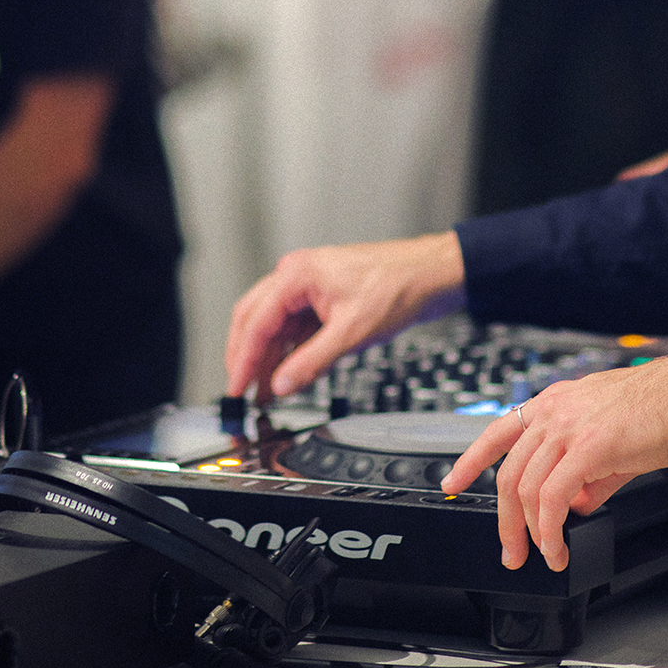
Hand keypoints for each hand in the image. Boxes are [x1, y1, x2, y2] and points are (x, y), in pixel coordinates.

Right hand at [225, 233, 464, 400]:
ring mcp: (307, 287)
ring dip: (266, 358)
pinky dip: (287, 352)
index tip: (236, 388)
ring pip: (273, 326)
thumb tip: (282, 384)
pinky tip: (284, 376)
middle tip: (240, 391)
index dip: (242, 360)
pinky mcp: (320, 299)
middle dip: (245, 358)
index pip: (256, 322)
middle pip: (254, 320)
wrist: (431, 274)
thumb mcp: (352, 332)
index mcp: (297, 275)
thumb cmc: (398, 286)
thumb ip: (312, 361)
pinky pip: (293, 328)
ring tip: (261, 393)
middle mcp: (296, 276)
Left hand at [441, 353, 667, 571]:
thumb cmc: (660, 413)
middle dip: (504, 520)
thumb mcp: (610, 442)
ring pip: (527, 488)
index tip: (453, 483)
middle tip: (511, 551)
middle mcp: (553, 411)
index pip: (498, 431)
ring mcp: (567, 427)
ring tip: (543, 556)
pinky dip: (550, 530)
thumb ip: (586, 474)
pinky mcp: (588, 447)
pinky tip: (557, 548)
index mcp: (553, 403)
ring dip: (530, 533)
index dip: (470, 460)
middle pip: (508, 472)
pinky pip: (553, 498)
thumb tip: (574, 505)